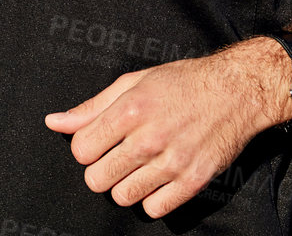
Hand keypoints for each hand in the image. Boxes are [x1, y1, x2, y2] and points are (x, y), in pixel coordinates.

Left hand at [44, 39, 288, 217]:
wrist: (237, 91)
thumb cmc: (183, 82)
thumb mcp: (134, 82)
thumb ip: (93, 106)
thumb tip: (54, 123)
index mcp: (130, 110)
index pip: (80, 151)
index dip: (87, 148)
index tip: (101, 142)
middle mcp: (149, 138)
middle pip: (96, 180)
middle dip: (102, 169)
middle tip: (120, 156)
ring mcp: (172, 162)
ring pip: (122, 197)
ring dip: (127, 185)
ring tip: (141, 166)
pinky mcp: (193, 181)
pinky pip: (153, 209)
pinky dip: (152, 199)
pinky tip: (160, 178)